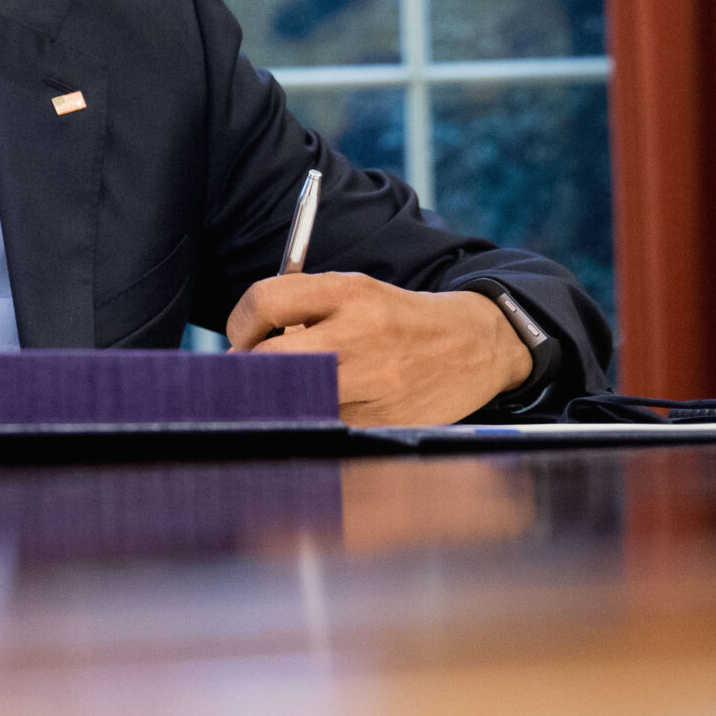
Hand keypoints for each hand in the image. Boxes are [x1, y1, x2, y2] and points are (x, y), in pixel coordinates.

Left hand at [225, 272, 531, 425]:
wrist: (475, 345)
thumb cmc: (399, 319)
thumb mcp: (357, 290)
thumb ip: (301, 307)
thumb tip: (240, 346)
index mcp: (349, 291)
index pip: (265, 301)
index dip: (239, 324)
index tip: (242, 338)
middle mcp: (360, 333)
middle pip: (270, 357)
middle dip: (247, 369)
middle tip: (246, 374)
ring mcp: (373, 381)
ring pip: (291, 399)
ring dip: (277, 399)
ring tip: (287, 391)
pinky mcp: (382, 420)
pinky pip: (323, 425)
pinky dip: (311, 420)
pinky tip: (323, 410)